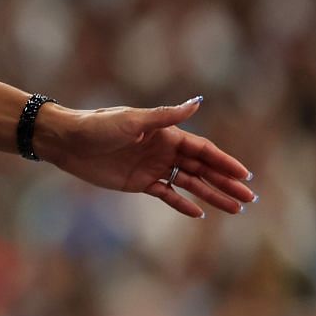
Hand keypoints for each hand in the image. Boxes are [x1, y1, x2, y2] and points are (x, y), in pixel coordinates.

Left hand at [39, 97, 254, 217]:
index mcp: (166, 133)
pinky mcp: (138, 182)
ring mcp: (152, 167)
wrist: (66, 141)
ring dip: (211, 195)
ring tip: (235, 209)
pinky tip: (200, 213)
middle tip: (249, 199)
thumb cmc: (98, 126)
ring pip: (189, 183)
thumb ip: (166, 116)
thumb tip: (197, 102)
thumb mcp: (133, 120)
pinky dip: (182, 203)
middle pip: (202, 169)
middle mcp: (163, 150)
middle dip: (226, 183)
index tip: (245, 176)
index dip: (224, 162)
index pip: (203, 150)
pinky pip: (166, 194)